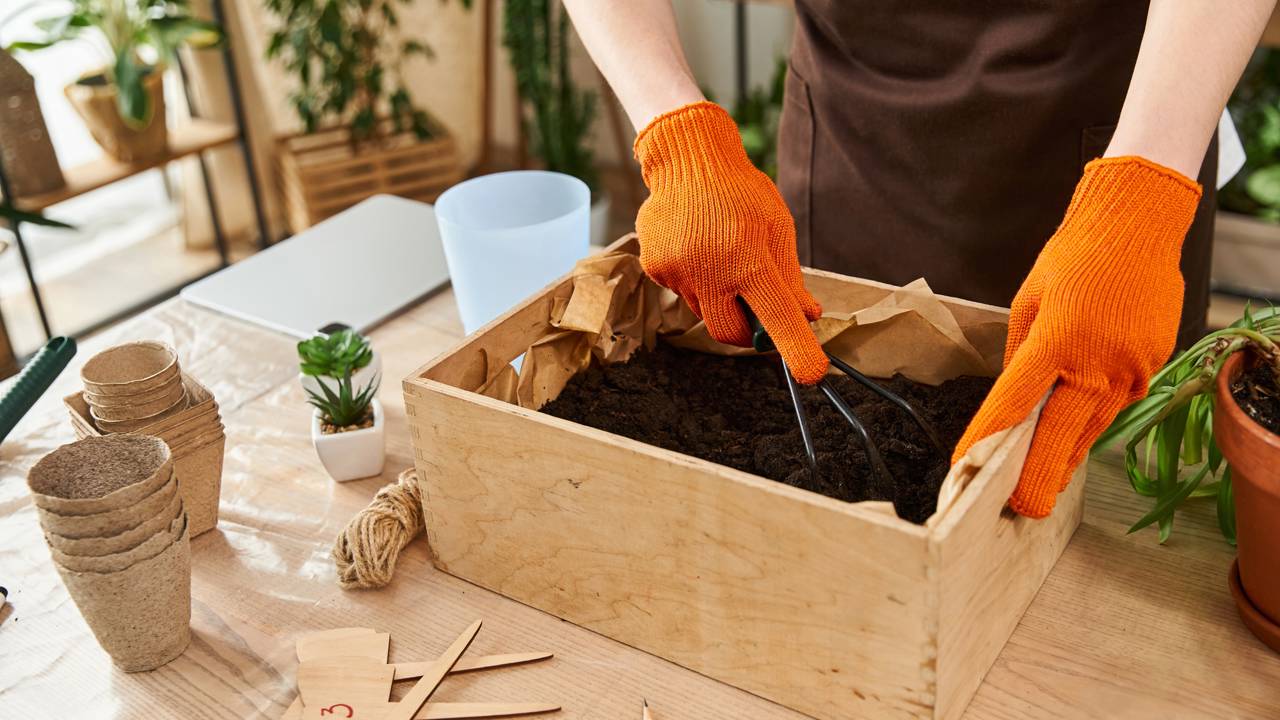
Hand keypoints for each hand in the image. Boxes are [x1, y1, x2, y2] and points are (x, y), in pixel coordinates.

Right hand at [633, 101, 826, 383]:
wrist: (687, 159)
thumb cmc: (741, 192)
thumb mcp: (777, 228)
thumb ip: (790, 276)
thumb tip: (807, 315)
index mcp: (750, 259)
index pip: (778, 317)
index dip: (797, 349)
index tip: (811, 375)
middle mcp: (711, 271)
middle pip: (731, 334)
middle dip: (745, 332)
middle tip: (754, 307)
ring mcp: (678, 271)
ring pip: (704, 312)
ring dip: (718, 299)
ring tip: (719, 255)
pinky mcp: (655, 268)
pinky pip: (681, 292)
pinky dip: (694, 281)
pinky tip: (695, 247)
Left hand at [953, 157, 1202, 517]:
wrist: (1137, 229)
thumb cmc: (1073, 258)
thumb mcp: (1028, 302)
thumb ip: (1020, 355)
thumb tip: (1013, 397)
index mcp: (1054, 343)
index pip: (1012, 405)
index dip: (987, 440)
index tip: (967, 465)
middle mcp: (1094, 364)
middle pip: (1058, 438)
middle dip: (1037, 479)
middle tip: (1019, 508)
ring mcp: (1127, 370)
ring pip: (1089, 431)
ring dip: (1064, 461)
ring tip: (1042, 488)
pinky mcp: (1148, 369)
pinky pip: (1114, 407)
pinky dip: (1091, 425)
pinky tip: (1075, 439)